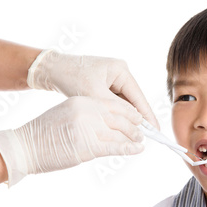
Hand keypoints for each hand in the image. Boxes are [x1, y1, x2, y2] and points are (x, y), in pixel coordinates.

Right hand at [0, 96, 143, 185]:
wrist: (24, 147)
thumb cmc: (42, 134)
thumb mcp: (65, 114)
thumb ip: (85, 114)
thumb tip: (106, 121)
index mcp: (81, 100)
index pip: (112, 103)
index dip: (128, 111)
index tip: (138, 117)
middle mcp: (86, 111)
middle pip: (119, 117)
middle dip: (134, 125)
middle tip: (144, 130)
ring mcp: (87, 128)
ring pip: (119, 132)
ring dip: (134, 137)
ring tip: (141, 141)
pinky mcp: (88, 145)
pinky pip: (115, 146)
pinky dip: (129, 148)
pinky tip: (138, 149)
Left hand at [27, 50, 159, 128]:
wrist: (50, 70)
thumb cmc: (70, 77)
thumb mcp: (94, 95)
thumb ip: (115, 109)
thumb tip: (134, 122)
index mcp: (120, 70)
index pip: (138, 96)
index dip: (147, 115)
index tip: (156, 130)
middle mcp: (118, 73)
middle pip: (133, 100)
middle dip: (138, 118)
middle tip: (148, 136)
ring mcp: (111, 78)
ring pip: (123, 103)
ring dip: (126, 118)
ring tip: (135, 135)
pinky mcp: (103, 85)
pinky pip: (114, 102)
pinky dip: (116, 114)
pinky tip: (120, 127)